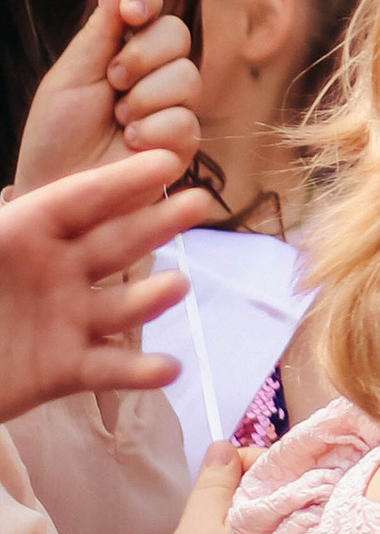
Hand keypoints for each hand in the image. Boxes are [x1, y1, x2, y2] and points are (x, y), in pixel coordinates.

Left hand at [0, 152, 213, 423]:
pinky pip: (107, 368)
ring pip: (119, 306)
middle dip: (157, 222)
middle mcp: (56, 271)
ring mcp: (66, 320)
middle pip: (115, 242)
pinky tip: (166, 369)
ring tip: (175, 287)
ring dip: (152, 297)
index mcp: (26, 232)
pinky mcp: (65, 371)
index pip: (81, 199)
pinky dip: (139, 371)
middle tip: (198, 204)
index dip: (121, 180)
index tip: (165, 161)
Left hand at [14, 0, 203, 192]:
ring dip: (144, 98)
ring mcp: (172, 106)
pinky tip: (131, 144)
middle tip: (113, 80)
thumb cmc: (56, 136)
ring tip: (119, 122)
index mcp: (123, 49)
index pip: (151, 8)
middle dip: (143, 54)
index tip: (132, 11)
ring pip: (187, 76)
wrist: (58, 190)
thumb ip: (98, 33)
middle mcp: (154, 73)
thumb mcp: (70, 78)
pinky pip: (185, 120)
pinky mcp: (183, 143)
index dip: (147, 0)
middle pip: (178, 33)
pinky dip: (152, 131)